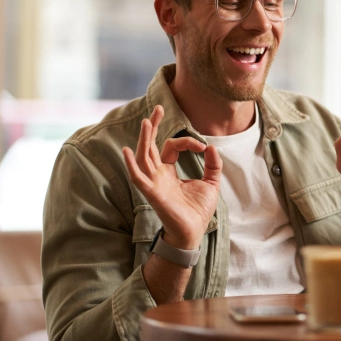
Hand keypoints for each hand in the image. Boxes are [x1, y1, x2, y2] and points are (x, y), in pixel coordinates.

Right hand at [123, 105, 221, 249]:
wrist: (194, 232)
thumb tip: (211, 146)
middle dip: (153, 127)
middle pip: (151, 146)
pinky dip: (132, 165)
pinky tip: (127, 152)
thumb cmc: (198, 210)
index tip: (203, 146)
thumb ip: (213, 165)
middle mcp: (158, 175)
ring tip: (145, 122)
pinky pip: (139, 178)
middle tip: (157, 108)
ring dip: (144, 139)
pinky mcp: (153, 194)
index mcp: (169, 172)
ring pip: (144, 157)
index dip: (186, 142)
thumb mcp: (211, 183)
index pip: (171, 147)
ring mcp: (154, 184)